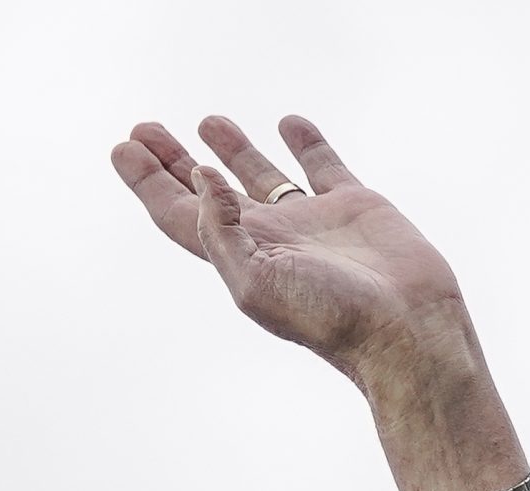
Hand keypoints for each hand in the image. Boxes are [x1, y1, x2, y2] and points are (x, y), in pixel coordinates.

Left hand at [109, 115, 472, 384]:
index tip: (123, 148)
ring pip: (262, 175)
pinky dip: (305, 142)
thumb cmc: (332, 318)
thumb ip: (221, 230)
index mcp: (240, 257)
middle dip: (174, 162)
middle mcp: (271, 238)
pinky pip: (322, 164)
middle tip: (145, 129)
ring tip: (206, 121)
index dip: (148, 183)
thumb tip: (199, 175)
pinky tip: (288, 123)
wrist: (406, 329)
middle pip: (209, 192)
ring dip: (232, 148)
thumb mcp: (257, 281)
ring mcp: (312, 221)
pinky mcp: (354, 205)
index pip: (179, 214)